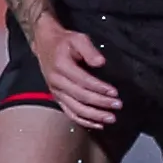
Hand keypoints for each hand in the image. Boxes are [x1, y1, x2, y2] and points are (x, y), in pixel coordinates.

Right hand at [28, 14, 123, 128]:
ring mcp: (55, 92)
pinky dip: (84, 121)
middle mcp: (56, 81)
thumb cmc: (64, 42)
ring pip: (76, 108)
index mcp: (61, 66)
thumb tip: (101, 63)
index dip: (99, 88)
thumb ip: (89, 50)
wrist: (44, 45)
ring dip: (94, 115)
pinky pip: (70, 113)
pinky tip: (98, 124)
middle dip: (101, 103)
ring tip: (111, 118)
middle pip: (81, 96)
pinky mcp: (56, 98)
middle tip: (118, 105)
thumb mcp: (78, 38)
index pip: (83, 80)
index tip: (114, 92)